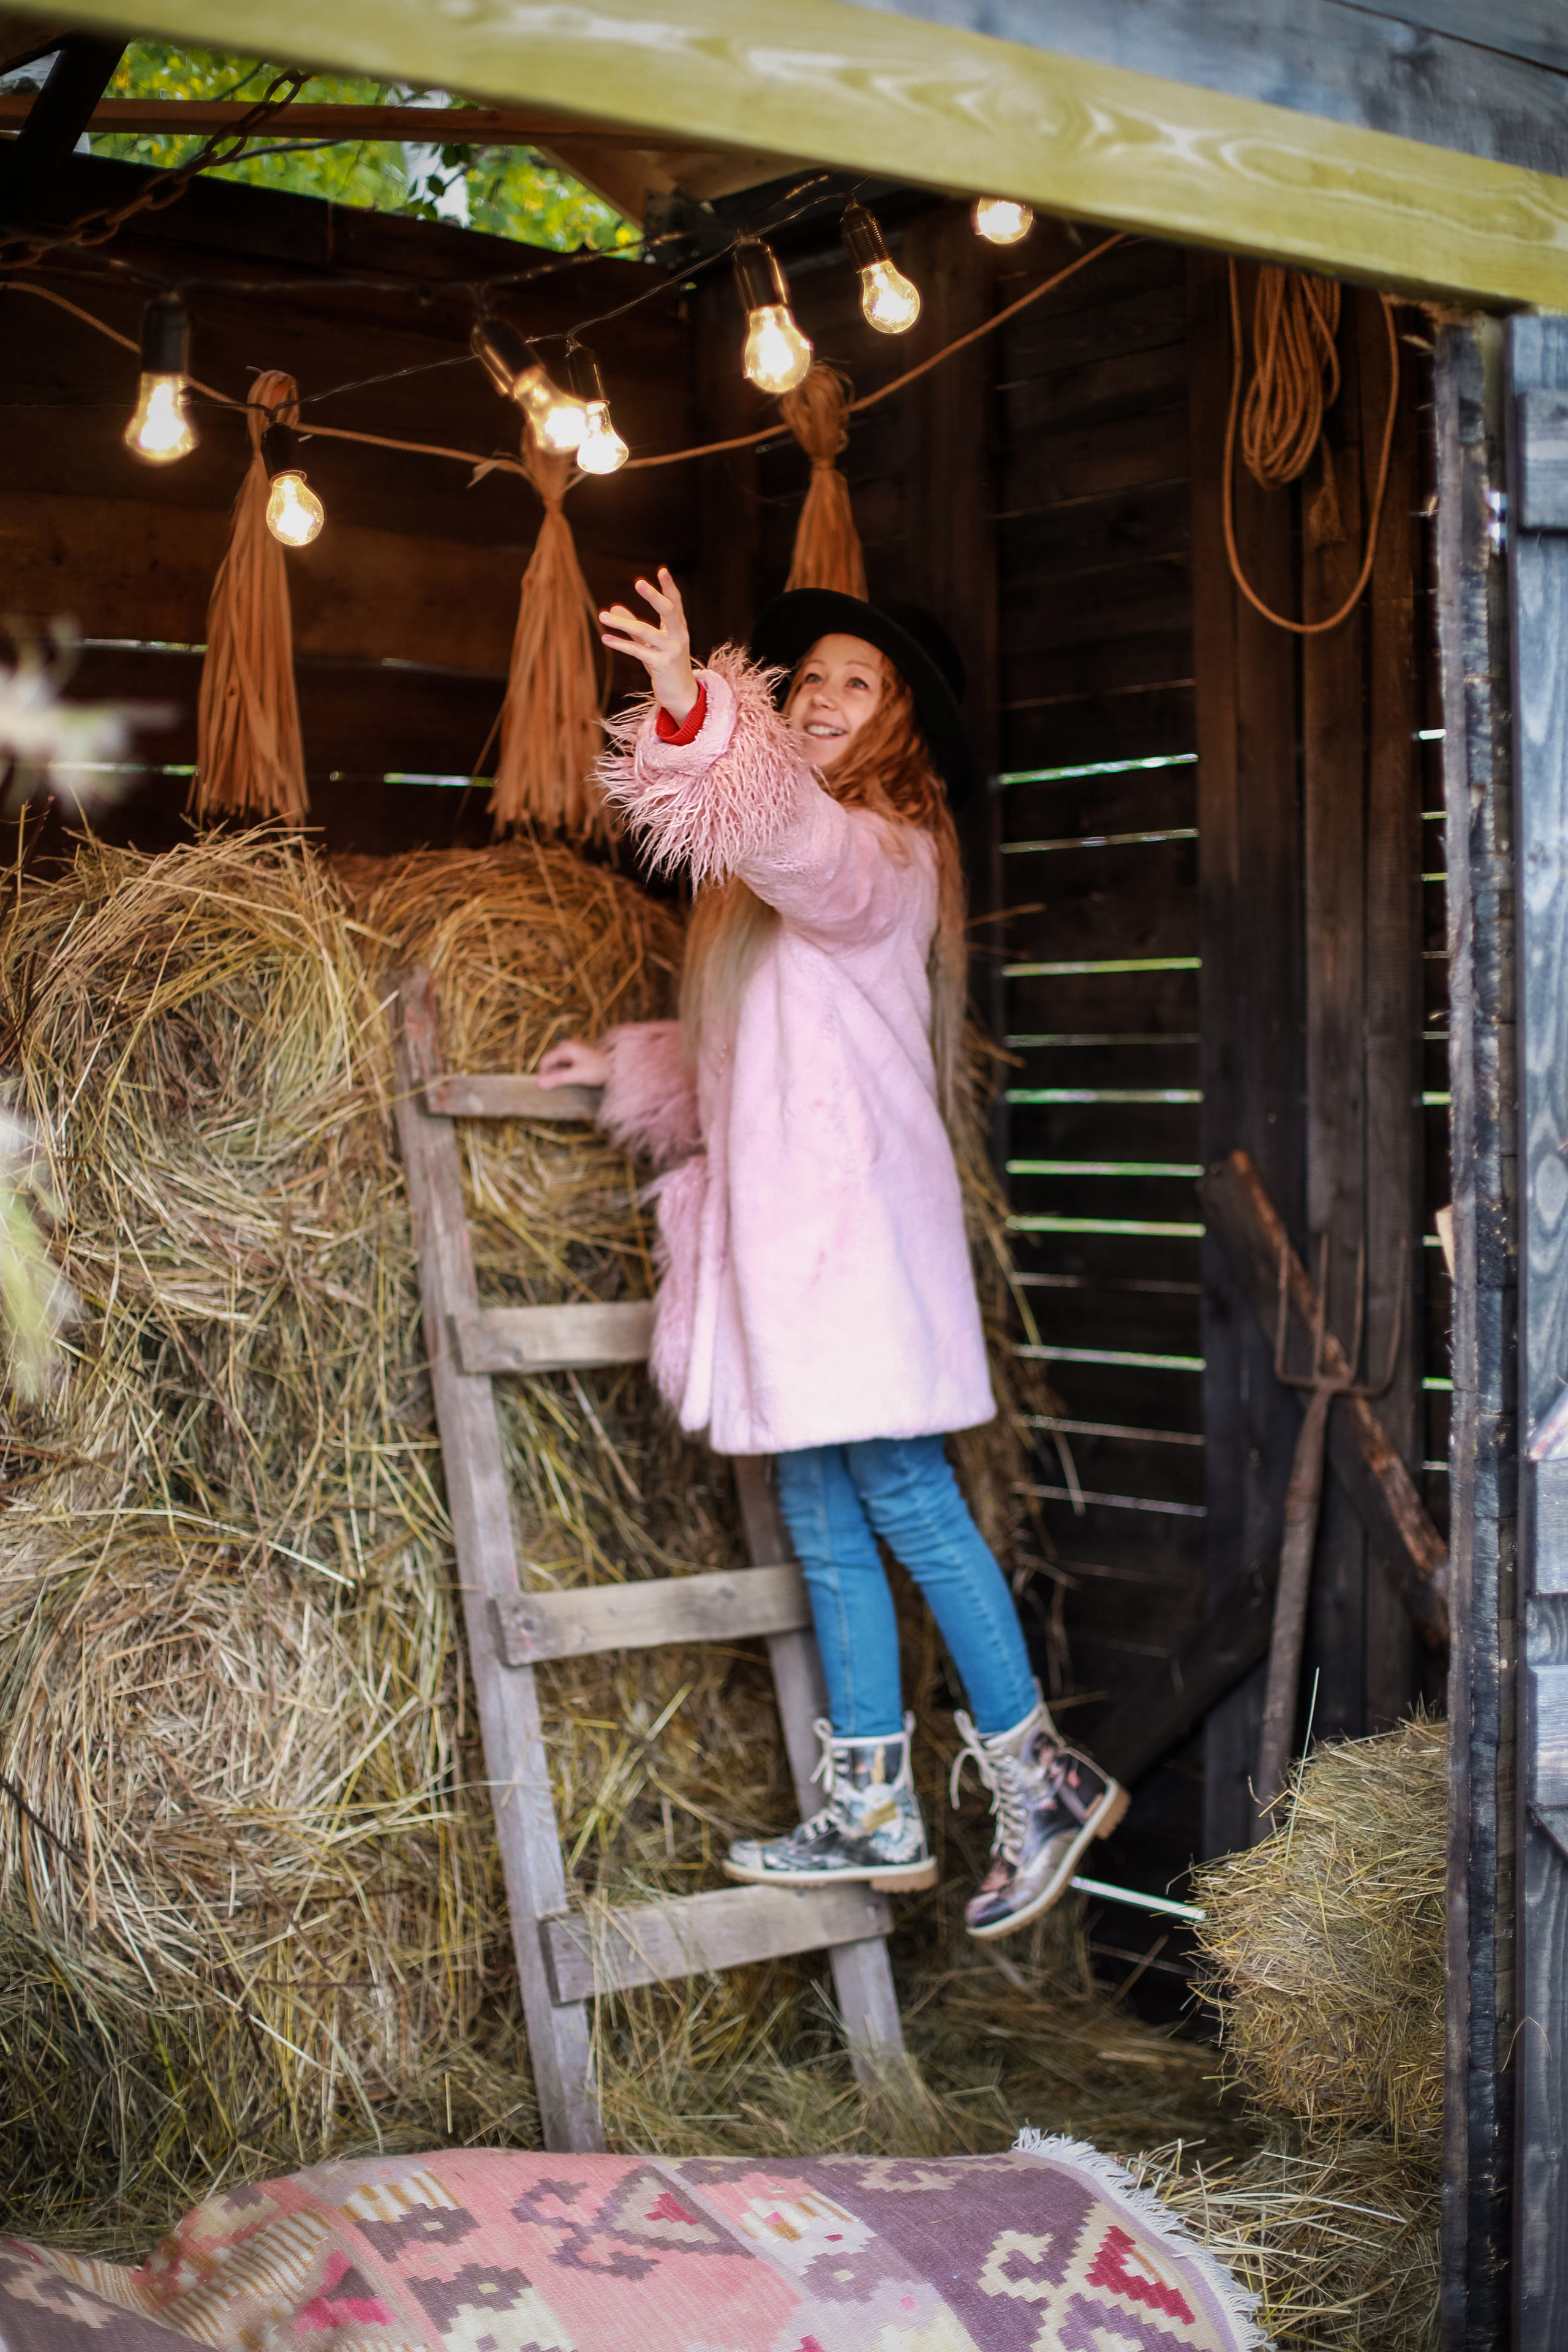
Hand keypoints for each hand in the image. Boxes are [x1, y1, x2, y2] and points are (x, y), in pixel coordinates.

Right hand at [537, 1038, 610, 1090]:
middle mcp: (570, 1045)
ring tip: (563, 1084)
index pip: (546, 1060)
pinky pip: (569, 1062)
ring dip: (559, 1073)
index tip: (544, 1086)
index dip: (542, 1073)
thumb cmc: (599, 1069)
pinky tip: (572, 1079)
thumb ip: (558, 1079)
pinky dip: (566, 1071)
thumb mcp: (577, 1075)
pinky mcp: (583, 1054)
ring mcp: (577, 1049)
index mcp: (567, 1048)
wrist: (621, 1066)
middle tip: (553, 1087)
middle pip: (553, 1060)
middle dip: (550, 1073)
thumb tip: (540, 1084)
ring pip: (561, 1062)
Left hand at [599, 567, 698, 723]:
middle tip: (639, 583)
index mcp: (679, 628)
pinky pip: (638, 651)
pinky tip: (606, 638)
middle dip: (654, 597)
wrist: (681, 695)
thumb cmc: (665, 666)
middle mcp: (678, 637)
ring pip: (646, 632)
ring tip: (603, 616)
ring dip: (623, 623)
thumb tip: (614, 607)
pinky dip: (620, 644)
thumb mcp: (650, 644)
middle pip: (668, 611)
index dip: (669, 587)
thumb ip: (633, 625)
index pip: (676, 603)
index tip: (662, 570)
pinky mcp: (662, 665)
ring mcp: (672, 651)